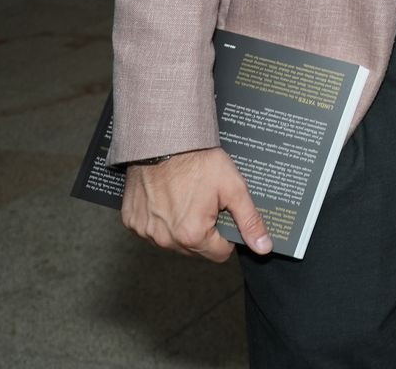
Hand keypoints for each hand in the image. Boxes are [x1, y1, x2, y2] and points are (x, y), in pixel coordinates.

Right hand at [121, 147, 271, 261]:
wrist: (163, 141)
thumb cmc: (198, 161)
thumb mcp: (233, 188)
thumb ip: (250, 221)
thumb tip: (264, 247)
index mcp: (192, 235)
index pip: (219, 253)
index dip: (227, 236)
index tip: (224, 216)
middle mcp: (165, 240)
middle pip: (196, 249)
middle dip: (205, 231)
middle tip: (206, 203)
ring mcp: (145, 232)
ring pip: (173, 241)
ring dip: (182, 227)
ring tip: (187, 198)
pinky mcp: (131, 221)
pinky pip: (152, 230)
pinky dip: (161, 219)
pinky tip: (168, 199)